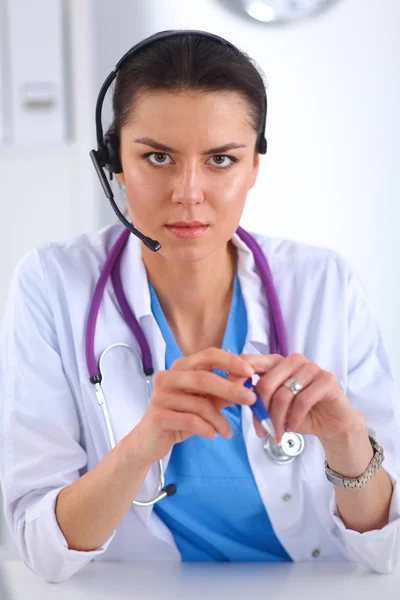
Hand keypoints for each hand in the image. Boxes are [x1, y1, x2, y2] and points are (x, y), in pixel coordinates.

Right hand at [127, 348, 255, 464]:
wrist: (149, 441)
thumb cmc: (179, 417)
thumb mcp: (204, 403)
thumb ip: (223, 392)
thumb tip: (245, 380)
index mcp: (180, 368)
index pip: (208, 355)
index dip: (230, 361)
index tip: (250, 372)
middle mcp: (168, 377)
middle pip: (204, 377)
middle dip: (230, 389)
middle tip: (251, 399)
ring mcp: (161, 396)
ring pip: (199, 404)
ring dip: (219, 419)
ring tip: (227, 431)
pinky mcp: (158, 416)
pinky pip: (191, 420)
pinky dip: (207, 429)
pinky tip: (213, 434)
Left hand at [230, 352, 363, 444]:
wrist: (331, 424)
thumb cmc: (298, 413)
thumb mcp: (272, 406)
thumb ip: (255, 398)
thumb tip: (232, 396)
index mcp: (276, 361)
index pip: (250, 361)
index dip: (238, 378)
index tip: (231, 398)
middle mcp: (293, 360)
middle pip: (266, 382)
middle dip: (261, 411)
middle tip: (260, 431)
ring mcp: (311, 368)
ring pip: (284, 394)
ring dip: (277, 419)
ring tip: (276, 434)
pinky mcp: (327, 380)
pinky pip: (303, 400)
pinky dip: (294, 419)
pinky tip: (291, 427)